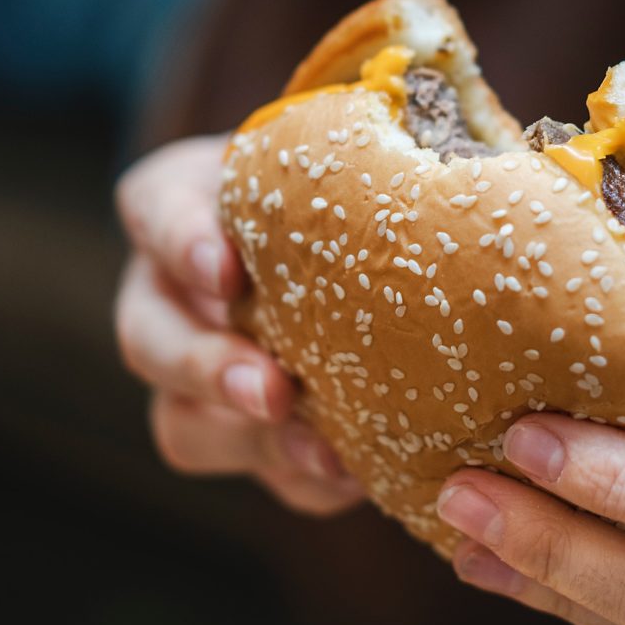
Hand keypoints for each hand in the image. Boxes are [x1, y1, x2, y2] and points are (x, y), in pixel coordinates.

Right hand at [114, 135, 363, 514]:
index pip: (156, 209)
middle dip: (205, 368)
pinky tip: (353, 471)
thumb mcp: (342, 148)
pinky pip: (256, 472)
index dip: (180, 241)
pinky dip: (302, 478)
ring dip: (248, 442)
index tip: (225, 269)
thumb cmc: (345, 178)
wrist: (352, 236)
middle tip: (271, 389)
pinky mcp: (245, 431)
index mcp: (183, 203)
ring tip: (322, 451)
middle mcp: (169, 292)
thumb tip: (476, 154)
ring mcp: (195, 373)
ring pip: (183, 422)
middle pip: (148, 337)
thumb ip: (366, 146)